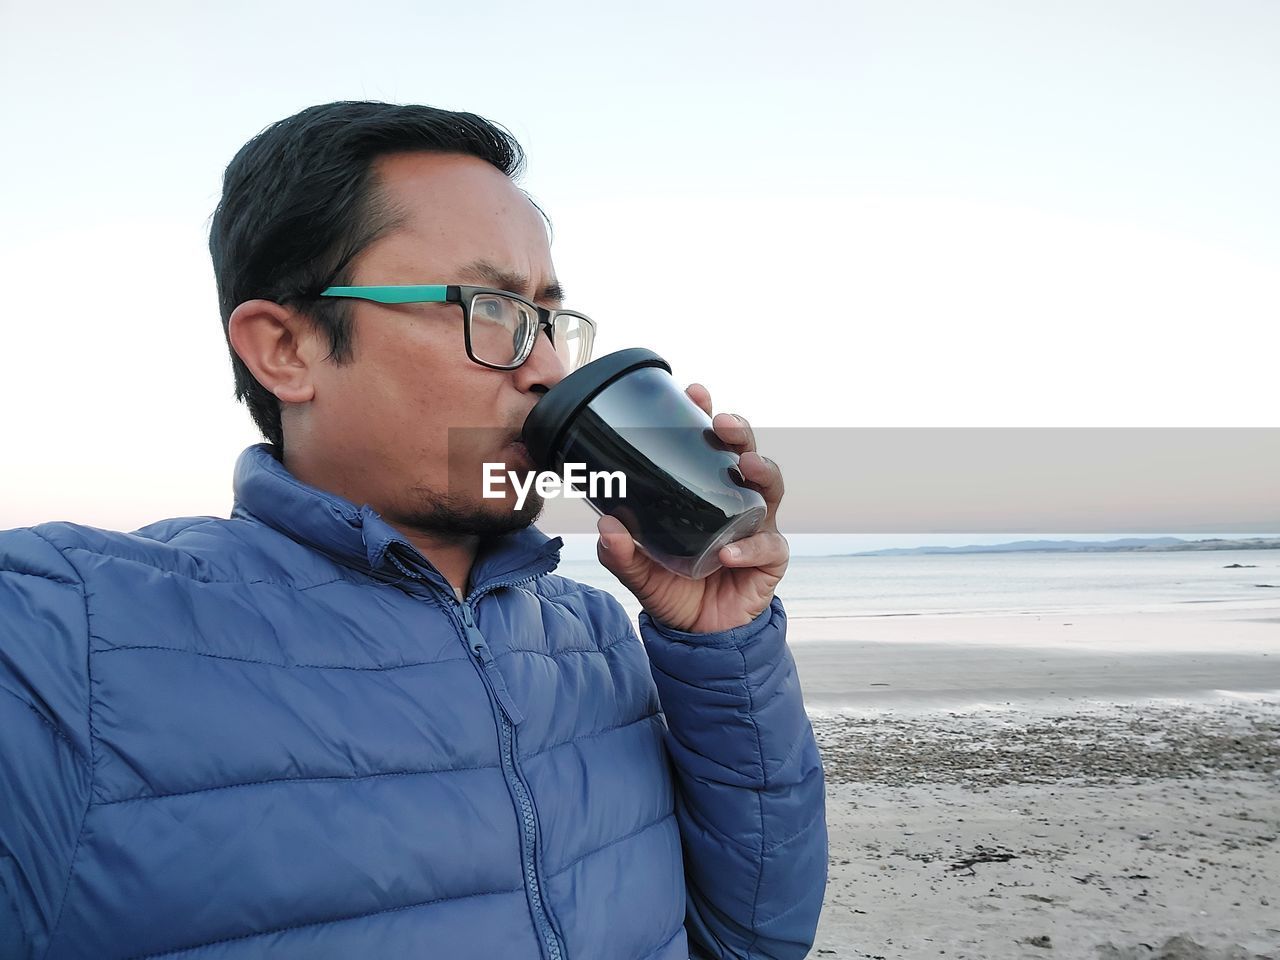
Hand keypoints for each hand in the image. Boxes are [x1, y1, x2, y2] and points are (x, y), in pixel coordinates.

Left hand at [595, 382, 788, 633]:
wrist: (697, 634)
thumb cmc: (672, 588)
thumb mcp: (638, 569)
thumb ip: (620, 551)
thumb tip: (605, 525)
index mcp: (705, 492)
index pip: (709, 445)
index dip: (706, 415)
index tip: (695, 392)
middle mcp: (735, 501)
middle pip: (747, 454)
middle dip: (740, 432)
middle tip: (723, 423)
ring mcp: (758, 527)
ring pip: (771, 489)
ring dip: (763, 472)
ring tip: (746, 466)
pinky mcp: (770, 559)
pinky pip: (767, 547)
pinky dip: (749, 548)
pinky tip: (728, 554)